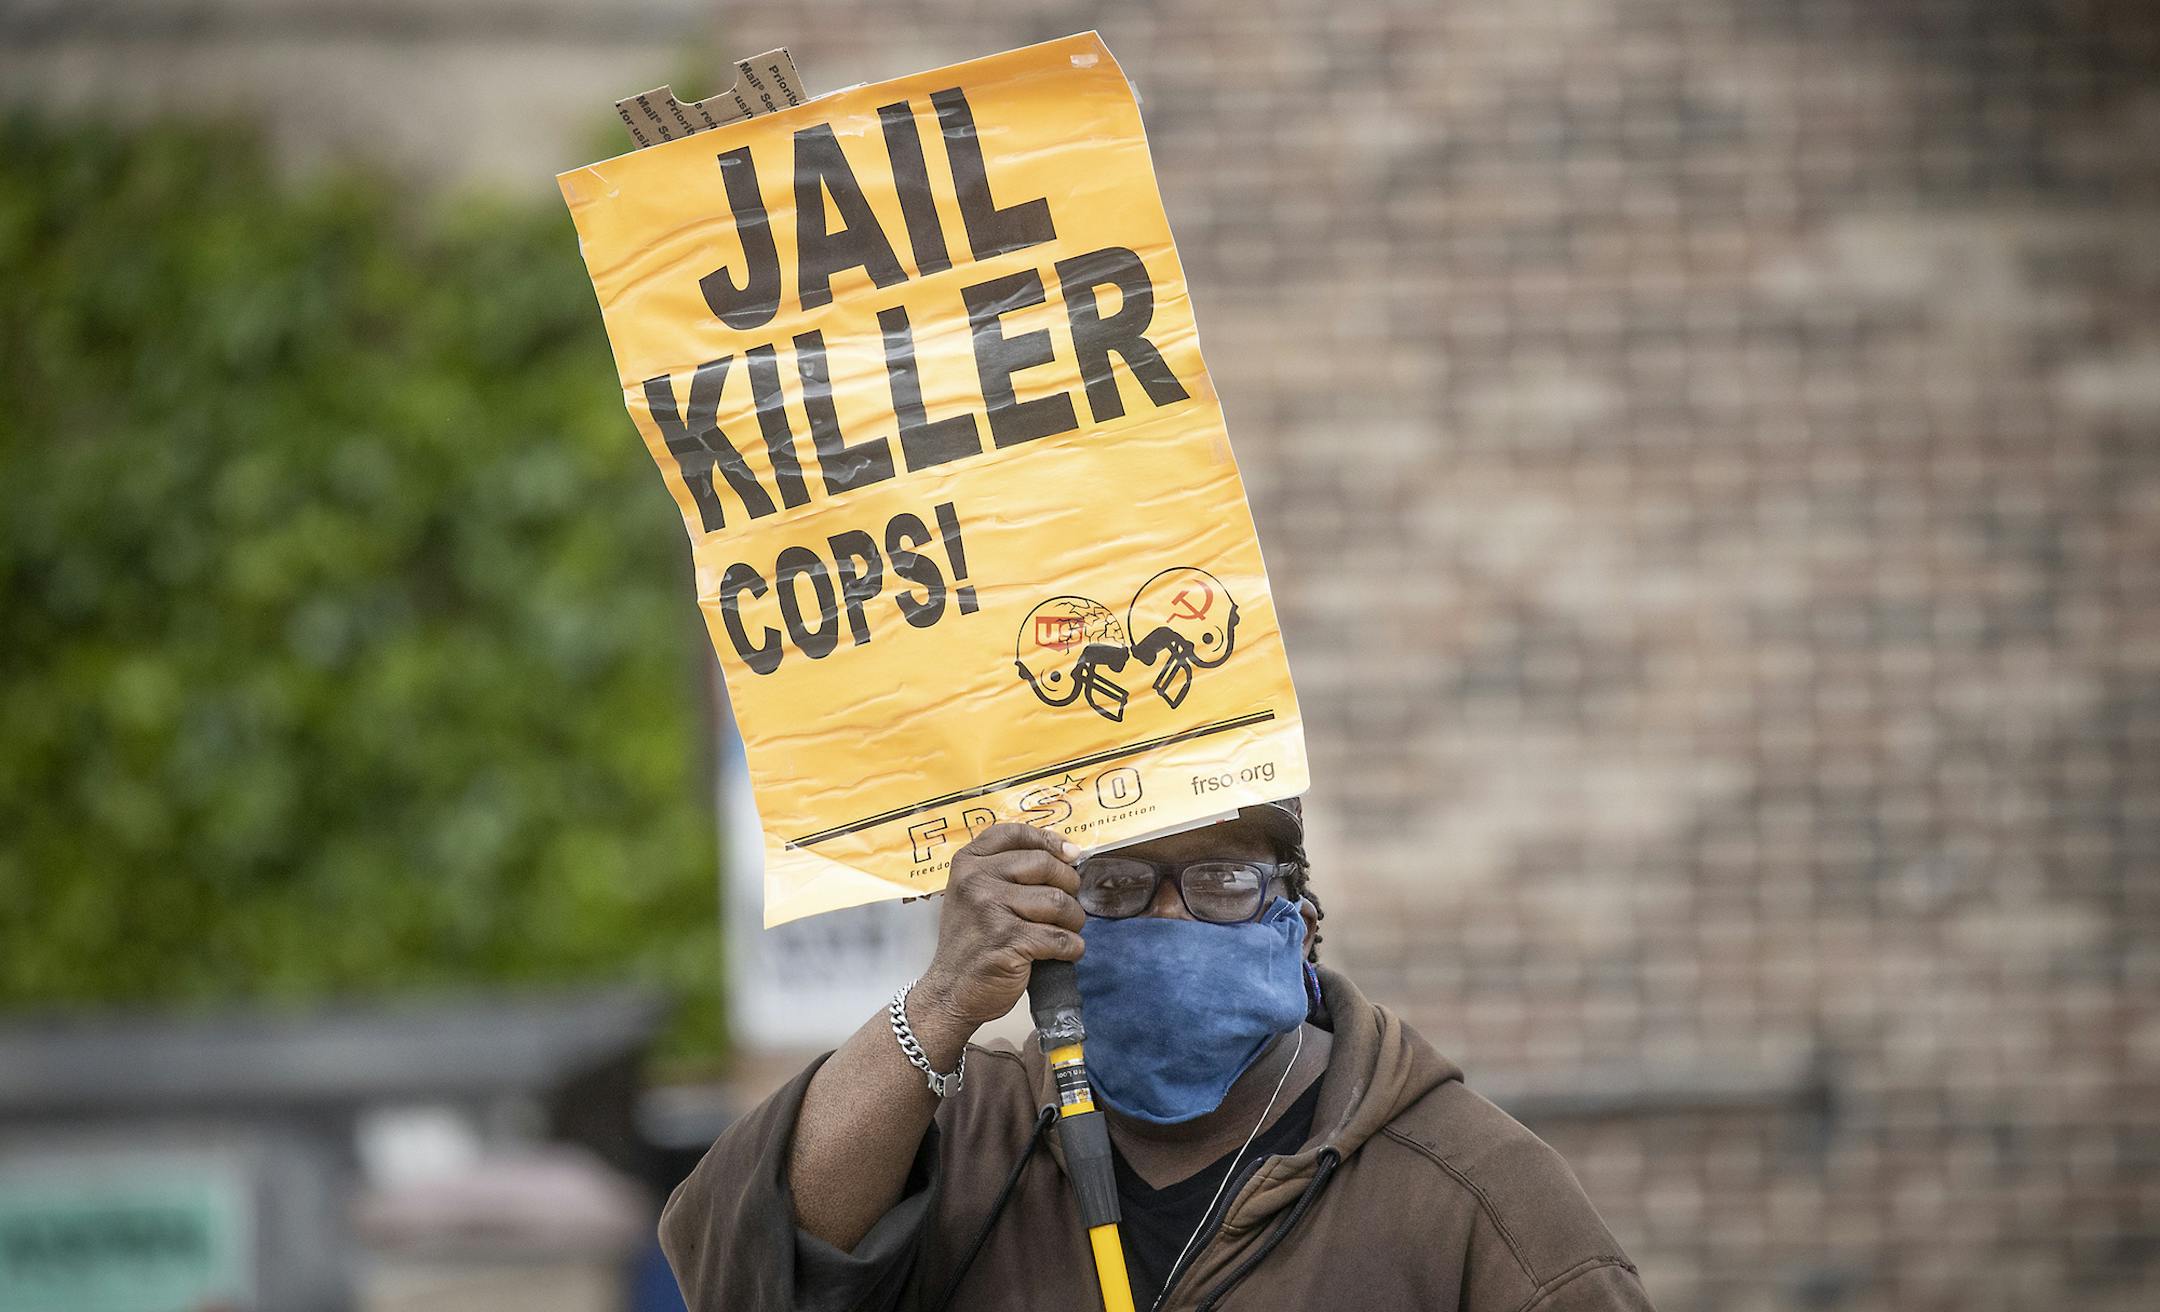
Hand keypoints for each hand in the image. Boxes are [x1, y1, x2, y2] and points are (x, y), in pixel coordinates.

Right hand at [915, 823, 1087, 1032]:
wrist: (951, 991)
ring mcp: (990, 909)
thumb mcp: (974, 894)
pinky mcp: (1007, 940)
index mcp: (967, 863)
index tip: (1070, 854)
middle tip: (1066, 906)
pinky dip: (1071, 948)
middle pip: (1045, 864)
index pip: (1015, 833)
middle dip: (1068, 885)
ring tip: (1064, 931)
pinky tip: (1064, 953)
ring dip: (1073, 920)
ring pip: (1058, 901)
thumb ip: (1007, 869)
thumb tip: (1068, 853)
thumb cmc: (972, 942)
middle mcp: (975, 880)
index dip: (1049, 840)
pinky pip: (1059, 937)